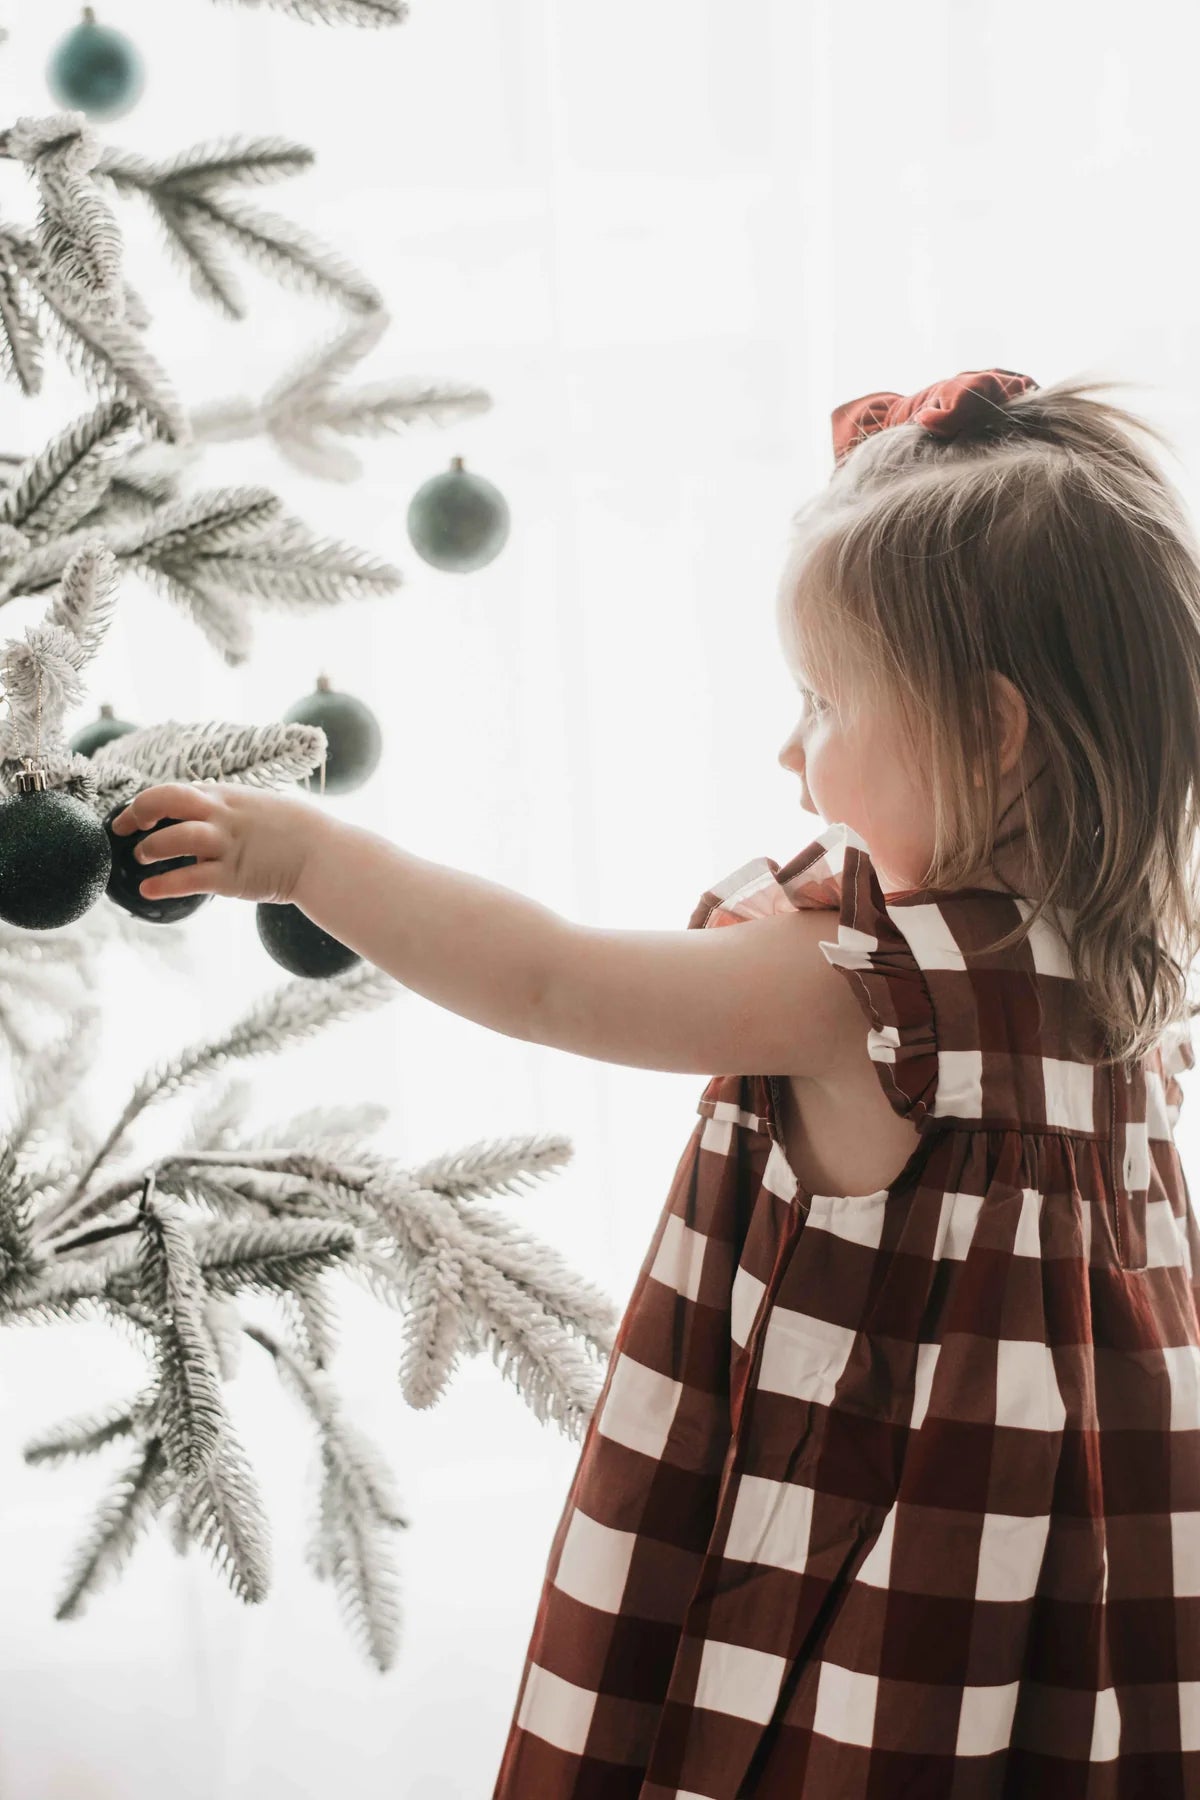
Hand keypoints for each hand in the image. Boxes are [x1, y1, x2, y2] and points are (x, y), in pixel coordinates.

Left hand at [110, 782, 331, 906]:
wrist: (326, 856)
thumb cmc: (296, 832)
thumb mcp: (259, 805)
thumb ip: (229, 805)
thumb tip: (204, 805)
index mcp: (227, 797)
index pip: (175, 791)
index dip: (147, 802)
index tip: (134, 816)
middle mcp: (223, 817)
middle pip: (167, 800)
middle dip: (138, 812)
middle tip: (123, 829)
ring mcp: (228, 846)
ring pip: (176, 838)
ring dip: (151, 847)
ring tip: (142, 857)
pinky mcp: (233, 877)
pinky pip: (191, 878)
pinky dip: (164, 884)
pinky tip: (148, 890)